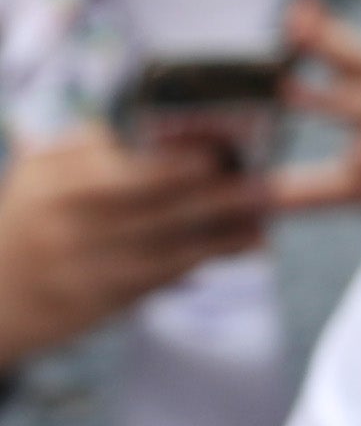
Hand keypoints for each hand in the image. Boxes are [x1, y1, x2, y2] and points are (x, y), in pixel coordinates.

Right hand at [0, 127, 271, 365]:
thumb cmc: (29, 218)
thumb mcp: (44, 173)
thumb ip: (94, 144)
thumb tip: (159, 121)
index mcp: (57, 183)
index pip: (122, 174)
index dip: (172, 166)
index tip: (219, 154)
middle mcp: (69, 227)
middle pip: (154, 212)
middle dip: (215, 199)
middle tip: (264, 184)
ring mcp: (82, 270)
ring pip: (165, 249)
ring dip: (222, 234)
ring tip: (266, 217)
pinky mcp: (96, 304)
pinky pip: (161, 279)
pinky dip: (206, 261)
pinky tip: (244, 246)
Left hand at [267, 2, 360, 217]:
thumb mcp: (353, 187)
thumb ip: (300, 188)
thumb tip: (237, 197)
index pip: (355, 64)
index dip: (325, 36)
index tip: (294, 9)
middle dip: (335, 46)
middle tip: (296, 23)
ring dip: (348, 98)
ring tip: (299, 89)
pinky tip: (358, 155)